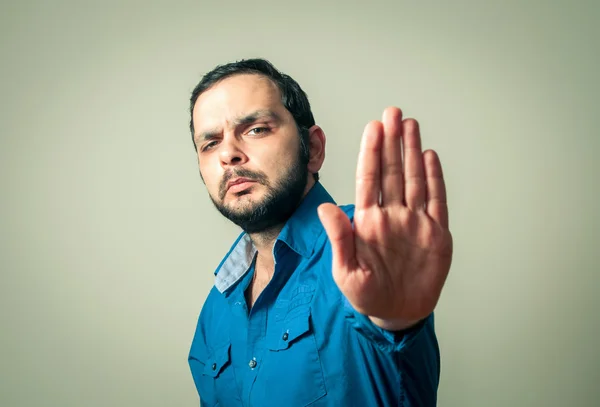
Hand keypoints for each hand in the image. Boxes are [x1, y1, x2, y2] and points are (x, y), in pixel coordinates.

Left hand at [318, 107, 452, 330]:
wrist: (397, 313)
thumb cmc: (366, 295)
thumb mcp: (346, 270)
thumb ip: (339, 238)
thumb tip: (325, 209)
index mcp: (368, 221)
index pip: (369, 179)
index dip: (371, 153)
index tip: (373, 128)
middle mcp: (392, 215)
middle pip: (392, 171)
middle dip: (392, 141)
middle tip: (393, 113)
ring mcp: (414, 222)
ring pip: (414, 179)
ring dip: (412, 152)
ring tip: (411, 125)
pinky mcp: (435, 233)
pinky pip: (436, 200)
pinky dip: (434, 178)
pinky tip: (429, 157)